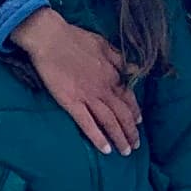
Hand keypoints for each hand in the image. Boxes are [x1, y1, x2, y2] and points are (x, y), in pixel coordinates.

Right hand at [12, 7, 140, 154]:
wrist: (52, 38)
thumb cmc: (76, 39)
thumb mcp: (105, 45)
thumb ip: (120, 59)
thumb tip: (134, 70)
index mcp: (113, 74)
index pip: (129, 98)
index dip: (135, 112)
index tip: (138, 122)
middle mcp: (104, 89)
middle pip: (123, 114)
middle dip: (131, 132)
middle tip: (135, 145)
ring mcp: (88, 97)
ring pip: (110, 122)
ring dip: (120, 138)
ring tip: (125, 152)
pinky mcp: (71, 103)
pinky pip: (88, 124)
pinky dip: (98, 138)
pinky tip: (105, 149)